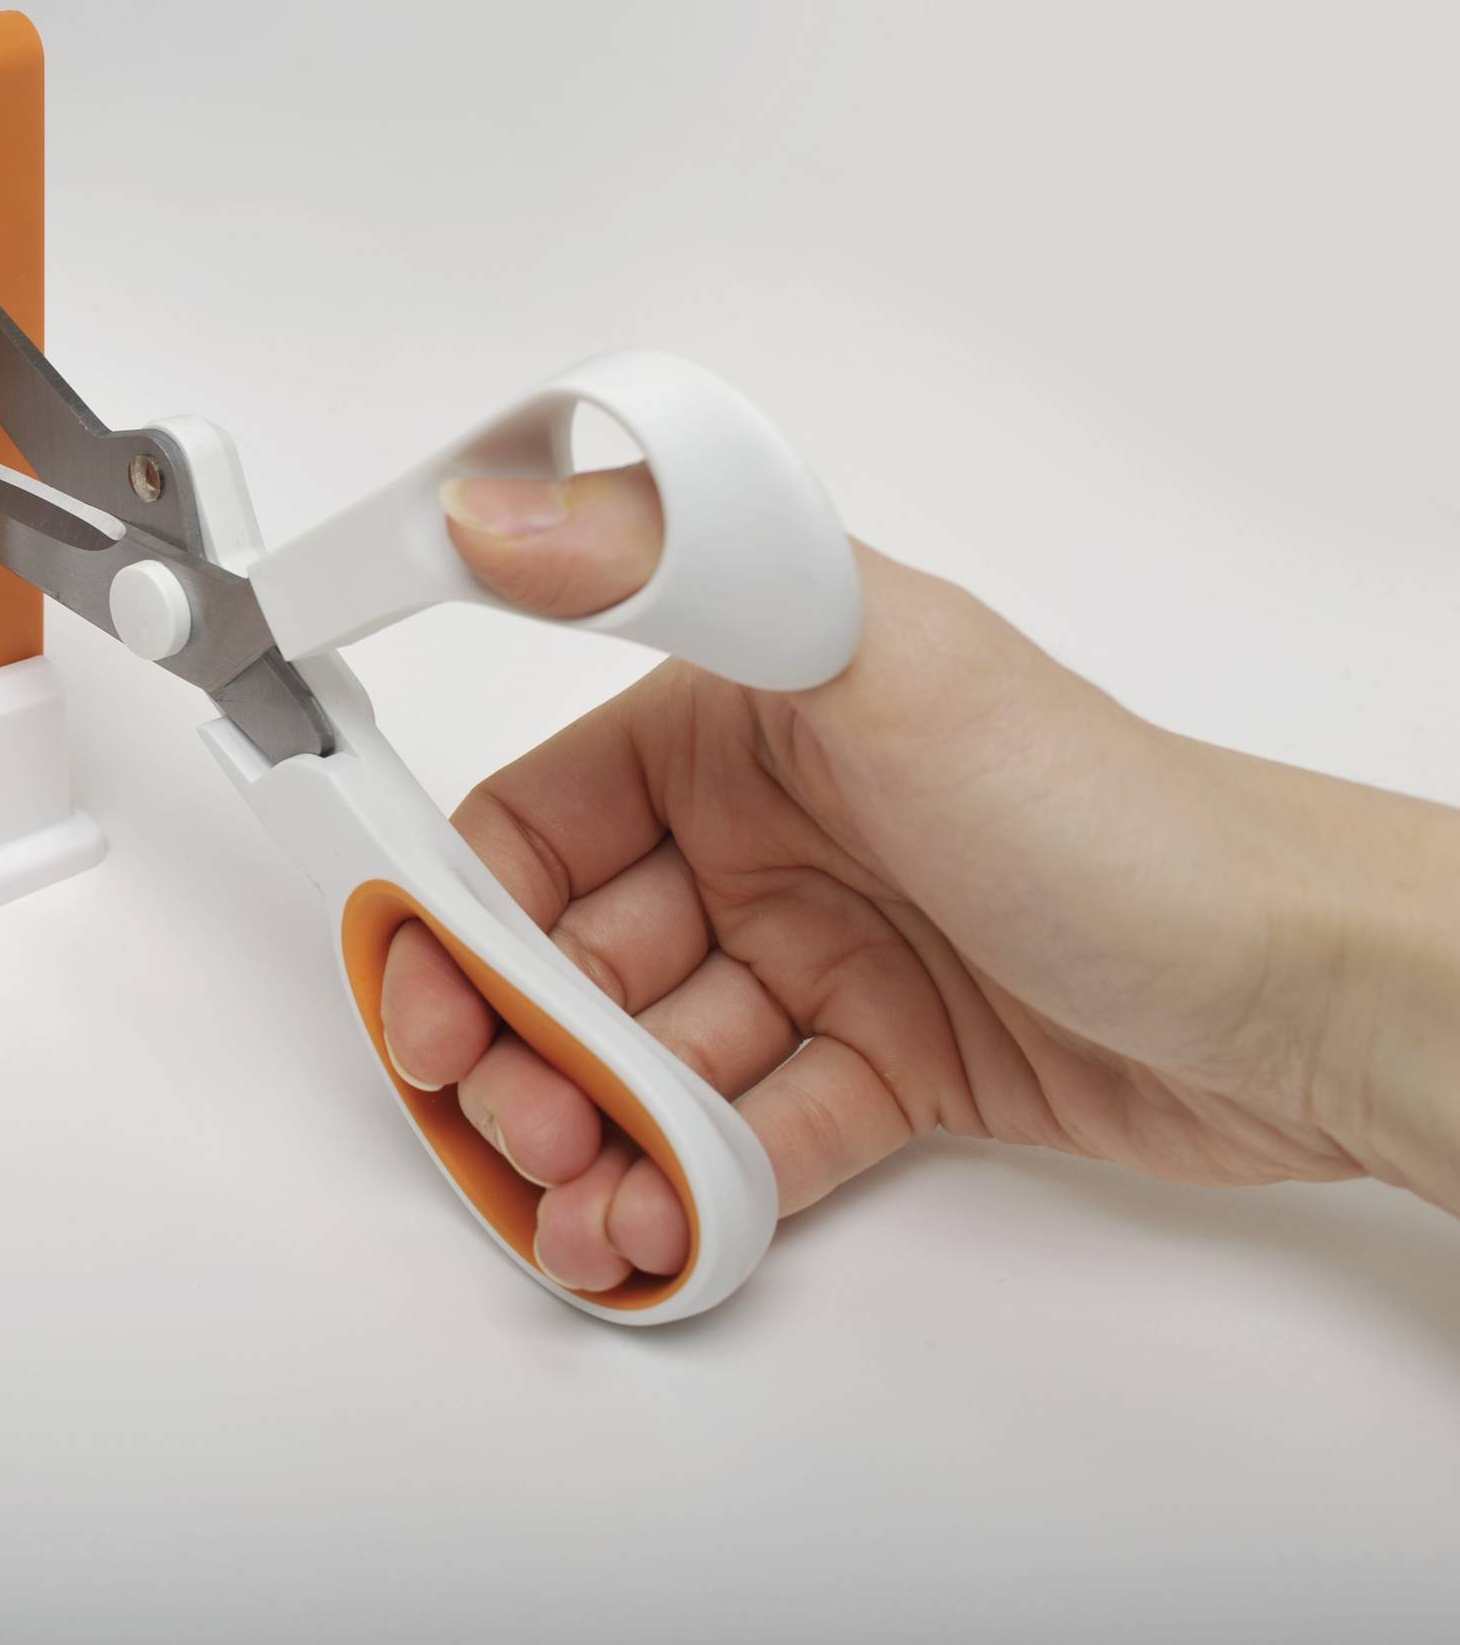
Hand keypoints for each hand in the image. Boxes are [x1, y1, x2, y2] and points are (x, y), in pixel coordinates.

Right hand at [379, 467, 1459, 1292]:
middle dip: (523, 1055)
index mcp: (738, 723)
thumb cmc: (1116, 815)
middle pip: (575, 963)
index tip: (423, 1002)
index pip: (535, 826)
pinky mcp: (884, 1068)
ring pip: (650, 1065)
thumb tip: (488, 510)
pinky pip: (746, 1137)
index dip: (459, 915)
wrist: (1316, 990)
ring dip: (597, 1142)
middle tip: (520, 1126)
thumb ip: (668, 572)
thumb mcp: (874, 660)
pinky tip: (661, 1227)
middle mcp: (767, 838)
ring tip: (587, 1205)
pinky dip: (694, 1188)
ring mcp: (823, 958)